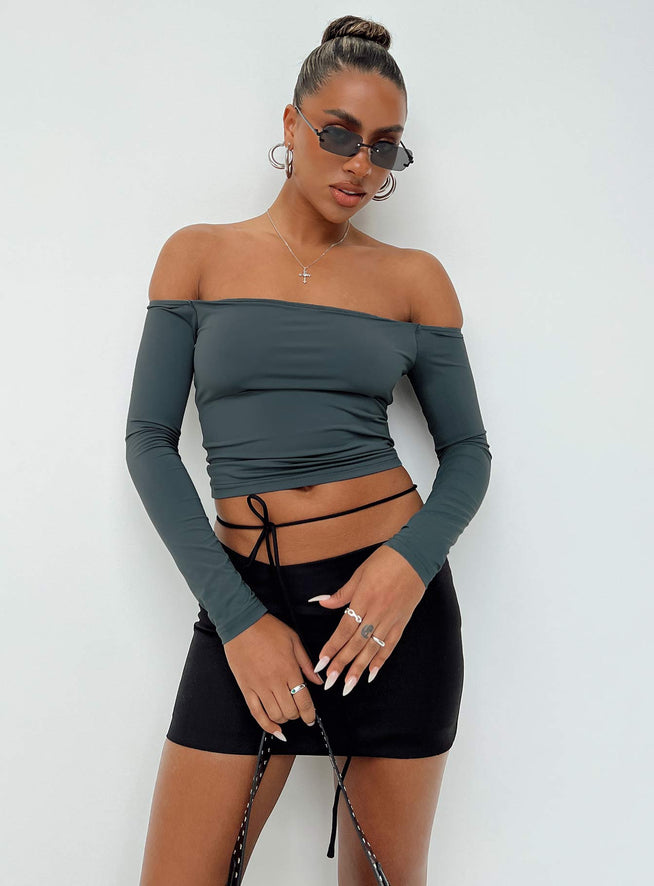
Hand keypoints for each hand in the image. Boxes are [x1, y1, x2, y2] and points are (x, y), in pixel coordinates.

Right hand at [223, 613, 324, 739]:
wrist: (241, 623)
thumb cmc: (267, 628)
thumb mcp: (294, 640)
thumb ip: (306, 663)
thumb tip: (318, 681)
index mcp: (289, 669)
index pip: (304, 701)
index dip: (310, 714)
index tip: (312, 718)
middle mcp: (275, 681)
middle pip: (291, 711)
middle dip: (298, 715)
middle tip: (299, 711)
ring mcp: (259, 686)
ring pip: (275, 715)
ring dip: (284, 719)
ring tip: (287, 713)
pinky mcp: (246, 688)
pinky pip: (256, 713)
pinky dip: (266, 725)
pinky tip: (274, 729)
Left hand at [310, 544, 426, 693]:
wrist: (416, 556)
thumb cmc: (386, 560)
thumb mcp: (359, 573)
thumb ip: (342, 593)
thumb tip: (321, 603)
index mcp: (364, 600)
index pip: (344, 630)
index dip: (332, 648)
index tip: (321, 663)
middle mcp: (377, 613)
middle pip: (356, 644)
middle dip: (342, 664)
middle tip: (330, 682)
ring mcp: (391, 619)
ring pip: (372, 649)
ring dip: (359, 669)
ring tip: (348, 686)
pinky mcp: (402, 621)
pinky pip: (390, 644)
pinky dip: (381, 660)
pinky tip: (372, 673)